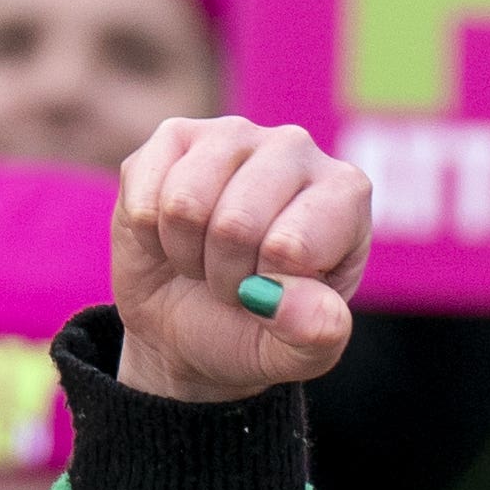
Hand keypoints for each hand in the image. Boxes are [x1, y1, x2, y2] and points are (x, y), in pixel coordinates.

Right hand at [111, 117, 371, 401]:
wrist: (189, 330)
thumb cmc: (256, 331)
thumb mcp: (296, 355)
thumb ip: (316, 333)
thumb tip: (294, 301)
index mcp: (344, 194)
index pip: (292, 245)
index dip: (268, 286)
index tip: (276, 292)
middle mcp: (296, 149)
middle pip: (235, 223)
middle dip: (225, 274)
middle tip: (237, 281)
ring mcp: (234, 135)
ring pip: (185, 204)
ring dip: (188, 254)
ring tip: (207, 259)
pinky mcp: (174, 136)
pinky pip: (145, 195)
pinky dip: (150, 235)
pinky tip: (172, 234)